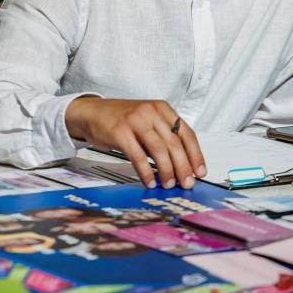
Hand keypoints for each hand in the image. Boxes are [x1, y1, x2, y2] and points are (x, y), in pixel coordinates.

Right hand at [65, 96, 206, 189]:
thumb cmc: (122, 119)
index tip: (200, 172)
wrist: (92, 112)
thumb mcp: (148, 121)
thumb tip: (182, 165)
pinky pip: (138, 155)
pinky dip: (145, 172)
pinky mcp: (120, 131)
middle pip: (175, 143)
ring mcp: (135, 120)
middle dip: (184, 167)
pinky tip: (149, 181)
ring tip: (168, 184)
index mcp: (162, 108)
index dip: (196, 154)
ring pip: (159, 149)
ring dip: (167, 171)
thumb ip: (164, 138)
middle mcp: (151, 112)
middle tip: (187, 183)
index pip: (186, 133)